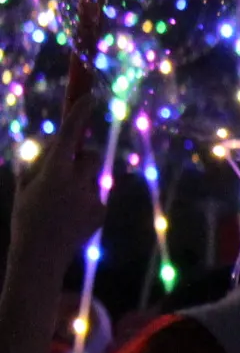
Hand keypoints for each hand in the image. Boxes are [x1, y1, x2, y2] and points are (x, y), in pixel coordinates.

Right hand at [10, 80, 102, 273]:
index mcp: (54, 173)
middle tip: (65, 169)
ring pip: (93, 178)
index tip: (90, 96)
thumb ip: (41, 165)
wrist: (40, 255)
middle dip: (81, 157)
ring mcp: (92, 198)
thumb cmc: (27, 217)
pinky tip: (70, 218)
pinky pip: (95, 197)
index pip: (70, 136)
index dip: (79, 114)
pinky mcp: (100, 213)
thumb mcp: (26, 186)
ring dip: (81, 182)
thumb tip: (55, 149)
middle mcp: (77, 183)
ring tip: (61, 204)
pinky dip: (85, 201)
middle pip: (89, 156)